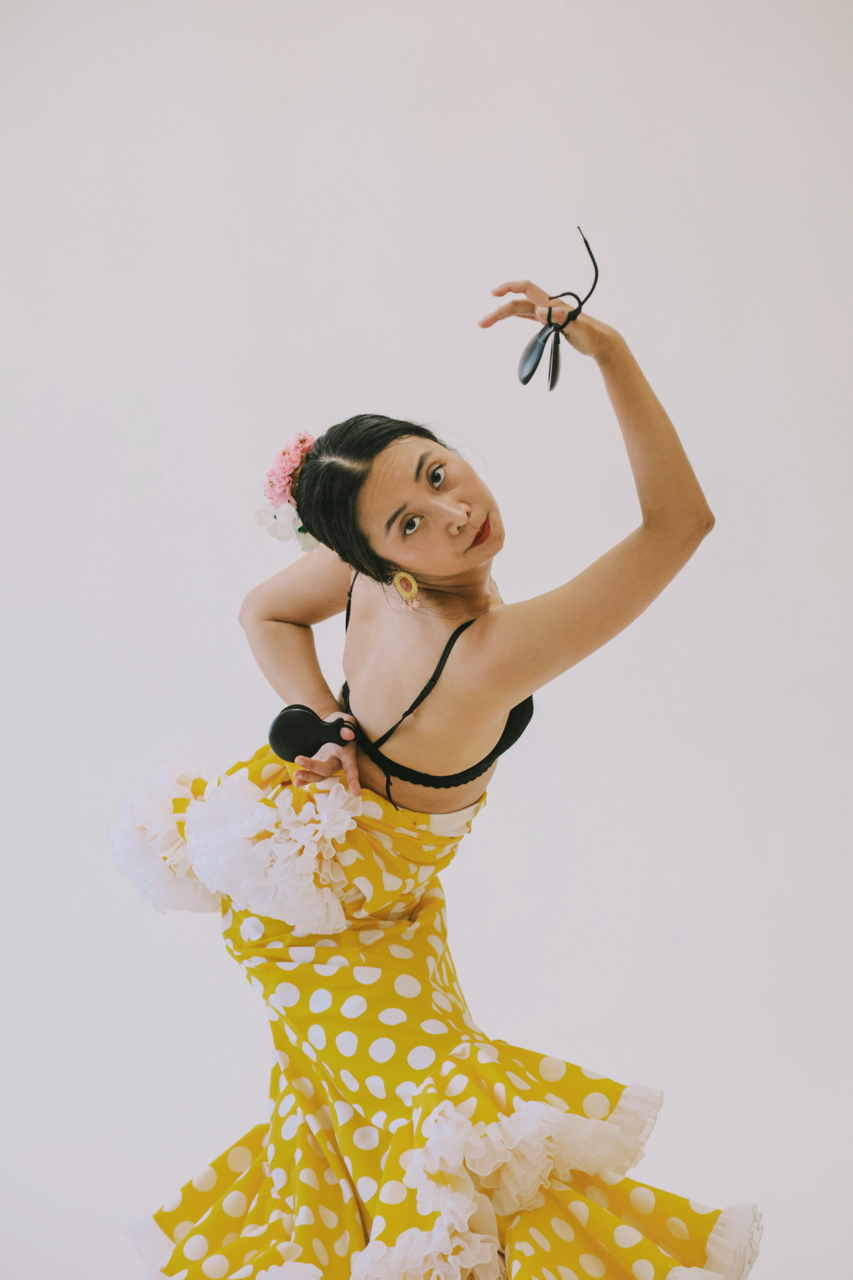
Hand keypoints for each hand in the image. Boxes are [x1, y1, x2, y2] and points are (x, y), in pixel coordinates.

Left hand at [293, 713, 360, 797]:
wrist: (333, 723)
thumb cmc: (342, 723)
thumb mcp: (346, 722)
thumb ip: (345, 728)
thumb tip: (349, 734)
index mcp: (347, 752)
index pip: (351, 767)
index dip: (353, 780)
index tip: (356, 792)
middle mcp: (338, 761)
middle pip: (327, 770)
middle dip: (313, 770)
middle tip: (298, 770)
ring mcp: (328, 764)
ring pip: (320, 775)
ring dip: (307, 777)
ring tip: (296, 778)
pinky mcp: (319, 763)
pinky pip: (313, 773)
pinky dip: (305, 778)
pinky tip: (296, 782)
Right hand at [479, 280, 617, 360]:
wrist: (602, 342)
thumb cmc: (592, 336)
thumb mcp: (577, 329)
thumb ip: (559, 319)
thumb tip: (539, 311)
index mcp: (552, 304)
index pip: (526, 289)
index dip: (509, 288)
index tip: (493, 295)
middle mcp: (547, 307)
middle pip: (517, 303)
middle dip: (498, 311)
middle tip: (481, 323)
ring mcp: (547, 315)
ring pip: (520, 310)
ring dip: (502, 314)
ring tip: (485, 322)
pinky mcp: (549, 324)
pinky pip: (527, 316)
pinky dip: (515, 316)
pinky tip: (508, 318)